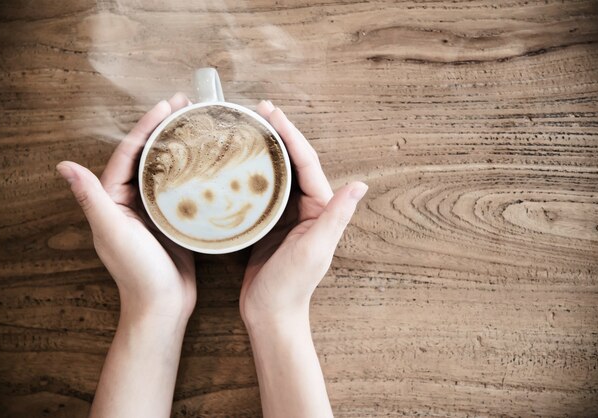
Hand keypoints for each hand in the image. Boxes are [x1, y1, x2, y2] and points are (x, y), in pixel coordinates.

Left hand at [56, 93, 196, 322]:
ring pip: (165, 168)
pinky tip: (208, 159)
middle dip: (164, 128)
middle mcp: (130, 200)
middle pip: (147, 155)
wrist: (164, 306)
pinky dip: (192, 170)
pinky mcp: (173, 219)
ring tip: (198, 124)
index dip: (145, 126)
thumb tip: (63, 166)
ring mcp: (153, 209)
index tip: (167, 105)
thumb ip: (92, 198)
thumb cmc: (138, 272)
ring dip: (179, 144)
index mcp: (112, 199)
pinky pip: (180, 187)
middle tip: (186, 106)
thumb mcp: (112, 232)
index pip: (128, 153)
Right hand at [240, 101, 367, 325]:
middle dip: (278, 133)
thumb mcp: (315, 250)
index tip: (271, 112)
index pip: (307, 162)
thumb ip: (335, 218)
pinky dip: (251, 171)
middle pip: (293, 161)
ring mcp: (286, 214)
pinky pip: (261, 189)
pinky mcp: (267, 222)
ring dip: (265, 148)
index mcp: (320, 209)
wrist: (269, 314)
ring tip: (246, 126)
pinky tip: (237, 160)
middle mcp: (306, 207)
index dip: (291, 134)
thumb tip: (360, 185)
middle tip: (256, 110)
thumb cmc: (291, 286)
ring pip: (276, 172)